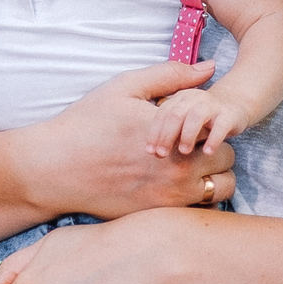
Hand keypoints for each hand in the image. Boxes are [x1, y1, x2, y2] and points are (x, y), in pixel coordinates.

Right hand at [25, 61, 236, 214]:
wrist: (53, 168)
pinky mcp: (156, 217)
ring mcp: (169, 199)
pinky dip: (192, 199)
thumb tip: (210, 66)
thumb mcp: (125, 88)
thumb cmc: (87, 124)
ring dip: (211, 178)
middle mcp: (177, 170)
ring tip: (188, 167)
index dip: (214, 125)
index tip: (196, 123)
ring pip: (219, 191)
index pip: (222, 131)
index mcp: (175, 134)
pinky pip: (196, 211)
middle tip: (195, 145)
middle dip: (218, 152)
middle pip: (228, 164)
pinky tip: (170, 185)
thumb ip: (171, 75)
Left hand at [146, 88, 252, 158]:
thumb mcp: (183, 120)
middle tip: (161, 154)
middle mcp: (194, 98)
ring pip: (196, 116)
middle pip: (176, 114)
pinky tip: (207, 152)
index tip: (150, 151)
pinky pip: (221, 126)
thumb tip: (154, 153)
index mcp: (179, 99)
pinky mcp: (229, 115)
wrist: (234, 105)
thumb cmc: (201, 118)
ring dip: (188, 135)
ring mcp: (212, 106)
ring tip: (184, 152)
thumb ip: (169, 132)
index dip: (155, 132)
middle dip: (166, 135)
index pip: (162, 114)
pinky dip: (214, 139)